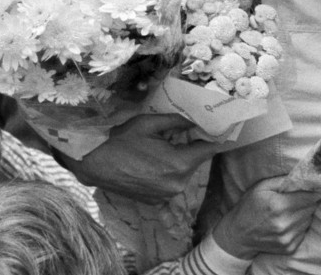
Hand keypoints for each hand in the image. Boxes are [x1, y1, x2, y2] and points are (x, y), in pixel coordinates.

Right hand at [60, 114, 224, 202]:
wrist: (94, 164)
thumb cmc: (121, 140)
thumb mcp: (150, 123)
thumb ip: (178, 121)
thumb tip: (198, 120)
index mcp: (179, 164)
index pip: (209, 149)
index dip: (217, 137)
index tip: (225, 129)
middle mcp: (177, 184)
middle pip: (195, 161)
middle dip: (192, 146)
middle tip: (183, 132)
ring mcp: (166, 195)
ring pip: (183, 172)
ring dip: (179, 159)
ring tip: (163, 146)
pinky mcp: (156, 201)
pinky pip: (171, 182)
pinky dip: (168, 171)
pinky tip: (153, 161)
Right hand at [212, 176, 320, 258]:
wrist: (238, 235)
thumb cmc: (249, 206)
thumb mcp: (262, 186)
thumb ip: (284, 180)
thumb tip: (305, 176)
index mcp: (278, 206)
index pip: (309, 197)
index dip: (318, 190)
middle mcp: (285, 224)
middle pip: (311, 208)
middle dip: (309, 200)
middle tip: (299, 196)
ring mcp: (288, 238)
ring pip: (309, 219)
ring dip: (304, 213)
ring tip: (290, 209)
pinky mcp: (290, 248)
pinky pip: (304, 231)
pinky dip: (300, 225)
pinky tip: (288, 222)